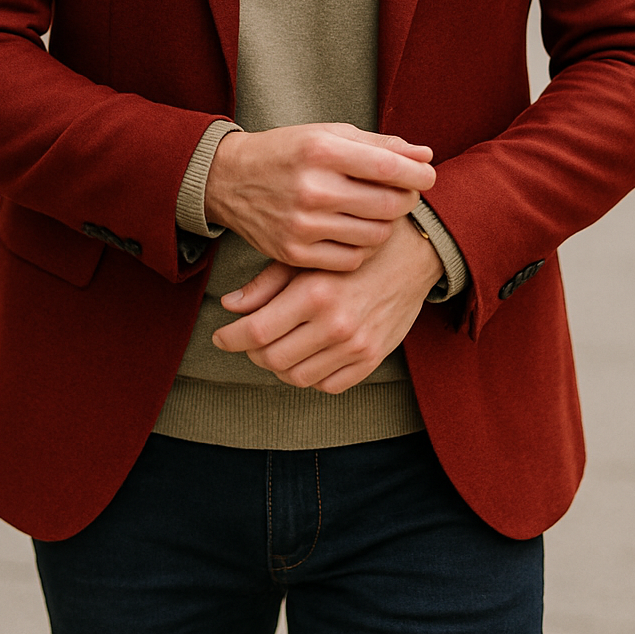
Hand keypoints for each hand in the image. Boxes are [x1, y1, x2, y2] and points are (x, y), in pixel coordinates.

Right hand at [203, 122, 435, 271]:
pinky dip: (362, 247)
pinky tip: (354, 230)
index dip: (418, 175)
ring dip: (385, 224)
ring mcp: (303, 225)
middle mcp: (312, 188)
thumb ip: (379, 145)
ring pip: (374, 235)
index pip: (389, 168)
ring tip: (376, 210)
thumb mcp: (328, 134)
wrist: (230, 179)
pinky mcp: (295, 253)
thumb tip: (425, 156)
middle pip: (388, 205)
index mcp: (322, 151)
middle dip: (406, 199)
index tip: (427, 176)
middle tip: (403, 193)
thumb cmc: (288, 152)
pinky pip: (352, 259)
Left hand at [212, 215, 444, 391]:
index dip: (229, 338)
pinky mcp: (373, 359)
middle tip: (247, 338)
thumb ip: (266, 283)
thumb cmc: (354, 248)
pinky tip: (308, 353)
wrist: (414, 253)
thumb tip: (229, 306)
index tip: (220, 336)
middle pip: (272, 359)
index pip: (255, 332)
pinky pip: (328, 385)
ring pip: (296, 377)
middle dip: (251, 352)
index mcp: (314, 293)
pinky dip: (310, 374)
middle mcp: (335, 324)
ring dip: (279, 365)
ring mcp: (356, 346)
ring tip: (277, 345)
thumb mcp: (307, 255)